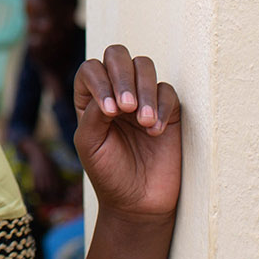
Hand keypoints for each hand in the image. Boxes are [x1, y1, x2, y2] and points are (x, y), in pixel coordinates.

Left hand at [73, 44, 181, 221]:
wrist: (138, 202)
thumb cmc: (108, 173)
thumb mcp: (90, 144)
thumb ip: (93, 115)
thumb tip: (110, 91)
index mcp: (91, 98)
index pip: (91, 69)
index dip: (100, 82)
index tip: (109, 112)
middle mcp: (116, 92)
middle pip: (118, 55)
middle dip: (122, 75)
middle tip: (127, 107)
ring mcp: (143, 98)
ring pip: (145, 66)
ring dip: (144, 89)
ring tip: (144, 122)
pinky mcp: (168, 110)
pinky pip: (168, 92)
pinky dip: (162, 107)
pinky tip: (155, 131)